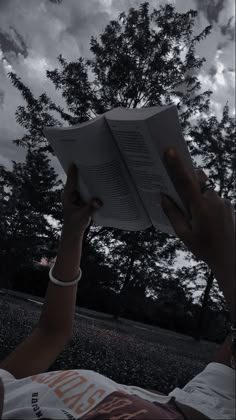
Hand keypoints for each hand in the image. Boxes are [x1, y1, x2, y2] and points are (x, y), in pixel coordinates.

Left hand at [61, 163, 102, 236]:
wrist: (74, 232)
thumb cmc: (75, 224)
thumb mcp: (83, 215)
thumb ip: (90, 207)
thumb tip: (99, 201)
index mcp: (68, 196)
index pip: (71, 180)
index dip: (73, 170)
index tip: (75, 161)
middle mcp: (71, 194)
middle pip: (77, 179)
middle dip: (82, 171)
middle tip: (89, 161)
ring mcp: (76, 196)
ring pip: (82, 184)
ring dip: (88, 179)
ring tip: (96, 169)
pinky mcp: (82, 199)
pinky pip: (87, 190)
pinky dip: (92, 187)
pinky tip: (100, 182)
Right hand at [161, 148, 234, 273]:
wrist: (231, 258)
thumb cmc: (205, 248)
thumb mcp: (184, 234)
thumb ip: (173, 214)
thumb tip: (163, 197)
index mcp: (200, 207)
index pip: (186, 181)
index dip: (177, 165)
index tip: (170, 151)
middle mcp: (213, 200)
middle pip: (199, 178)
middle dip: (188, 177)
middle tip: (178, 187)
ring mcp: (223, 201)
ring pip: (206, 187)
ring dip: (197, 192)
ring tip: (195, 213)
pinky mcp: (228, 204)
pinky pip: (213, 196)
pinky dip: (206, 201)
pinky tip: (205, 219)